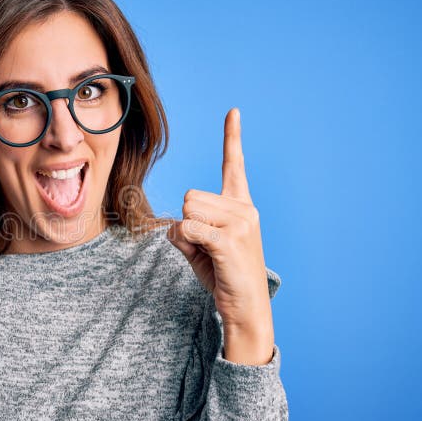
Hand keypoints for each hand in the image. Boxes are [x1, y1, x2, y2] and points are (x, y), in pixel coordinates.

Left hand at [167, 108, 273, 361]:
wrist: (245, 309)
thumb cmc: (223, 275)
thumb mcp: (204, 245)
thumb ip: (191, 225)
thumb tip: (175, 223)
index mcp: (241, 205)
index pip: (234, 165)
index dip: (232, 137)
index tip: (233, 111)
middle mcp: (244, 209)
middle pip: (189, 196)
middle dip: (185, 222)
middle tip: (204, 248)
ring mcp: (240, 224)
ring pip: (186, 212)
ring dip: (184, 236)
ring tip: (206, 255)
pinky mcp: (229, 242)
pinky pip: (187, 229)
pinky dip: (185, 245)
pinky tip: (205, 259)